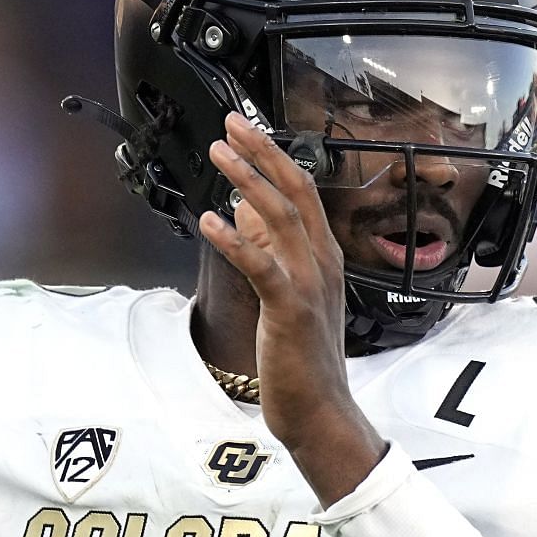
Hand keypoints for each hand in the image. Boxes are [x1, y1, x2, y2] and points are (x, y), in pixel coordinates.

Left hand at [200, 113, 386, 504]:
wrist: (323, 412)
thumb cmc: (304, 361)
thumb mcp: (290, 299)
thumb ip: (271, 256)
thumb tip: (243, 217)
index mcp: (325, 258)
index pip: (303, 192)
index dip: (275, 157)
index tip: (246, 131)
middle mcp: (323, 263)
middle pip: (295, 192)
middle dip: (262, 153)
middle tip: (231, 125)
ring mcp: (310, 285)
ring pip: (280, 218)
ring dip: (247, 182)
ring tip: (218, 156)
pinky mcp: (290, 310)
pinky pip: (262, 266)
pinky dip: (236, 240)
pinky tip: (211, 221)